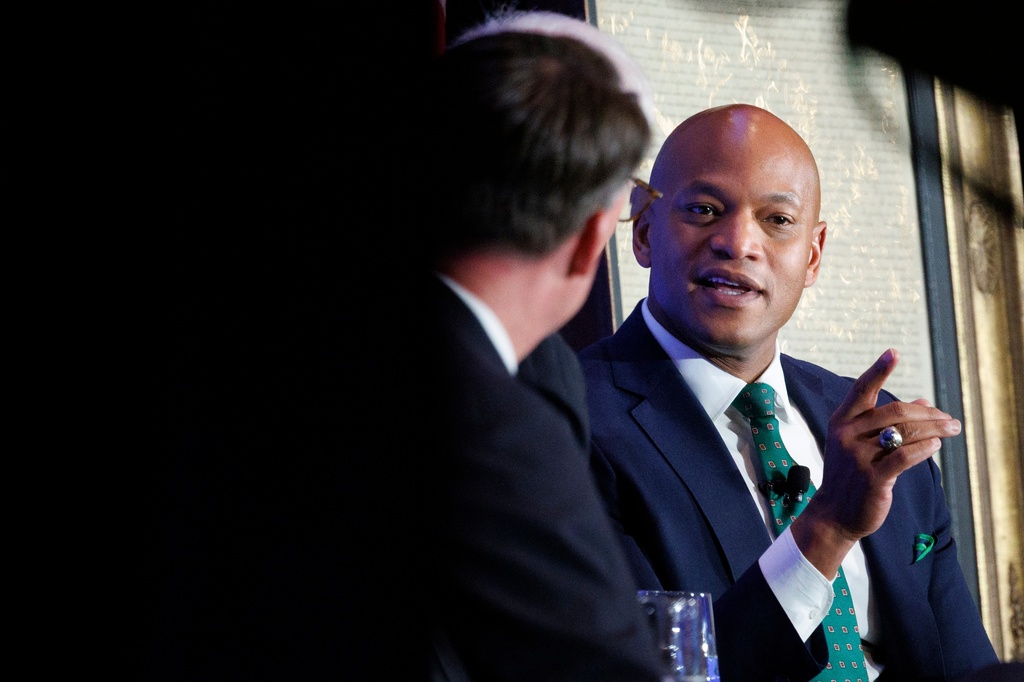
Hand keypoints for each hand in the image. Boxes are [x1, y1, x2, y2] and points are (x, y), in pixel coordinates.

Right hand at [790, 348, 960, 575]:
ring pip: (905, 433)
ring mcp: (858, 456)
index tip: (893, 352)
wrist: (836, 513)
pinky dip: (925, 448)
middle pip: (895, 411)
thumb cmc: (853, 474)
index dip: (879, 370)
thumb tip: (924, 403)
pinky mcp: (872, 477)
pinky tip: (936, 445)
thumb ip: (890, 423)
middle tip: (949, 419)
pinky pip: (905, 456)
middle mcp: (847, 434)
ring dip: (934, 429)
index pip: (862, 389)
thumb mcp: (864, 444)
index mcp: (842, 421)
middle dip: (928, 413)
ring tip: (952, 429)